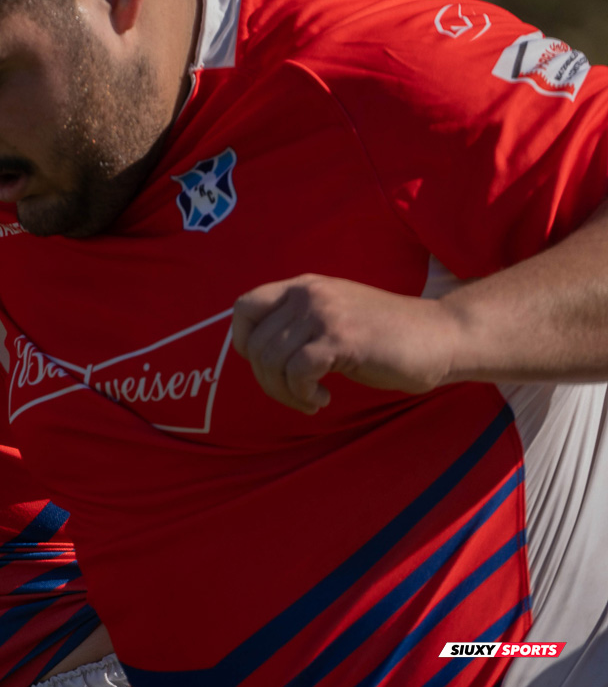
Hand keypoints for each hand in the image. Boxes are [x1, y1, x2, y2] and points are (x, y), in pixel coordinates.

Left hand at [232, 274, 460, 413]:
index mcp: (303, 286)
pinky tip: (323, 399)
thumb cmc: (387, 336)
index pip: (243, 307)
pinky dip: (302, 394)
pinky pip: (297, 372)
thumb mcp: (334, 317)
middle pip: (255, 343)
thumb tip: (257, 354)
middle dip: (267, 380)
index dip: (244, 341)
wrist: (443, 335)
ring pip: (271, 360)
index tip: (267, 366)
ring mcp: (324, 314)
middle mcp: (308, 294)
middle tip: (296, 395)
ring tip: (311, 400)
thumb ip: (298, 324)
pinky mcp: (341, 339)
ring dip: (285, 392)